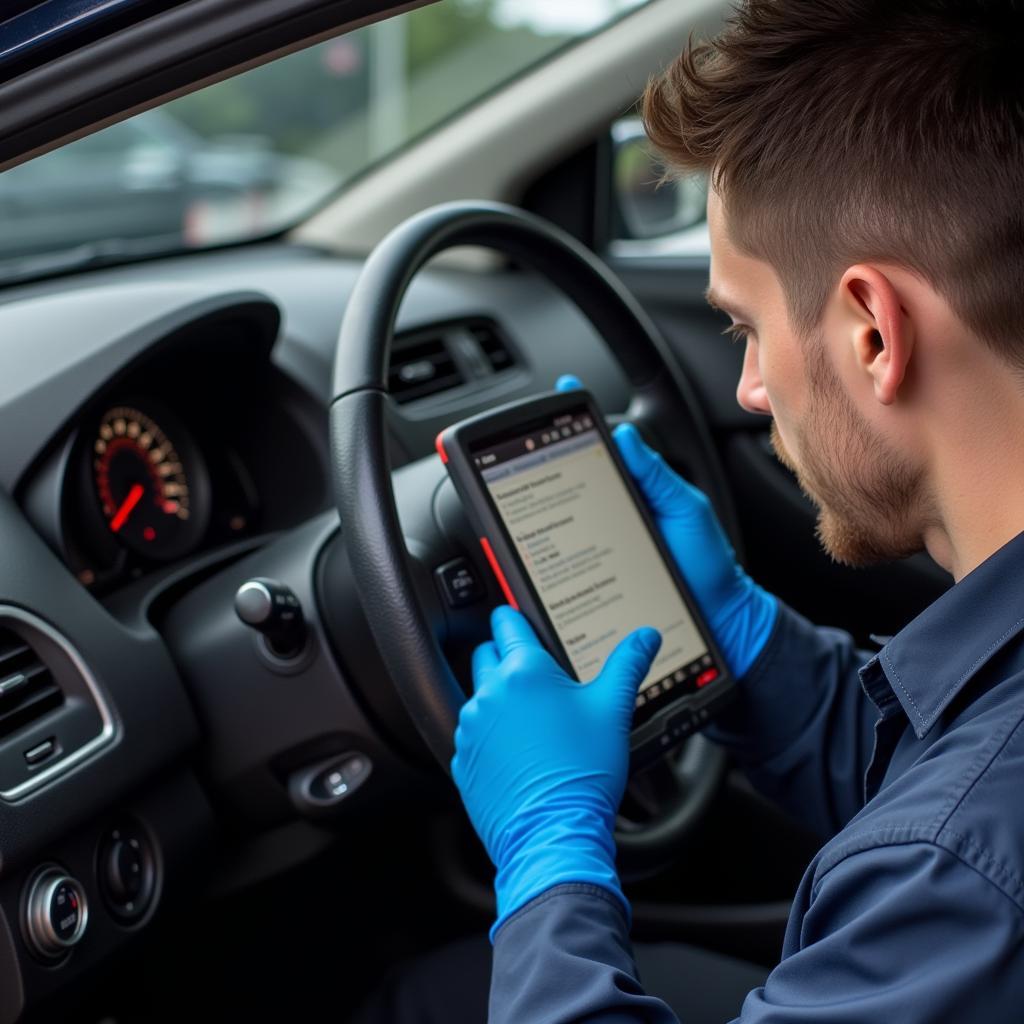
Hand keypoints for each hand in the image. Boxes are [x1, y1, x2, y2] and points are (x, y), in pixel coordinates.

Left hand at [452, 606, 660, 937]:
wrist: (553, 835)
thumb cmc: (583, 772)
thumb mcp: (613, 709)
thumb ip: (628, 664)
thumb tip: (645, 636)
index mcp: (523, 670)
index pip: (506, 622)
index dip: (514, 617)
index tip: (518, 619)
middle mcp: (489, 692)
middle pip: (486, 655)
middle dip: (506, 658)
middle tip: (537, 677)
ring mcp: (470, 727)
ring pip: (480, 696)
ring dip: (499, 700)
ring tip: (534, 723)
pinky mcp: (462, 759)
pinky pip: (472, 734)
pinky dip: (490, 736)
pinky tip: (519, 752)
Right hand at [555, 374, 776, 676]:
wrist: (716, 613)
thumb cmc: (706, 560)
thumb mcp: (686, 508)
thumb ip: (657, 474)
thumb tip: (625, 437)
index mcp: (636, 488)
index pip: (602, 448)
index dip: (581, 421)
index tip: (565, 392)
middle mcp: (612, 511)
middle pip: (570, 481)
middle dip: (546, 458)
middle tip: (530, 439)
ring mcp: (599, 542)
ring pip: (561, 519)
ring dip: (541, 506)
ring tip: (526, 483)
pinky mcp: (592, 575)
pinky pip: (566, 559)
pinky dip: (549, 551)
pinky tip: (538, 544)